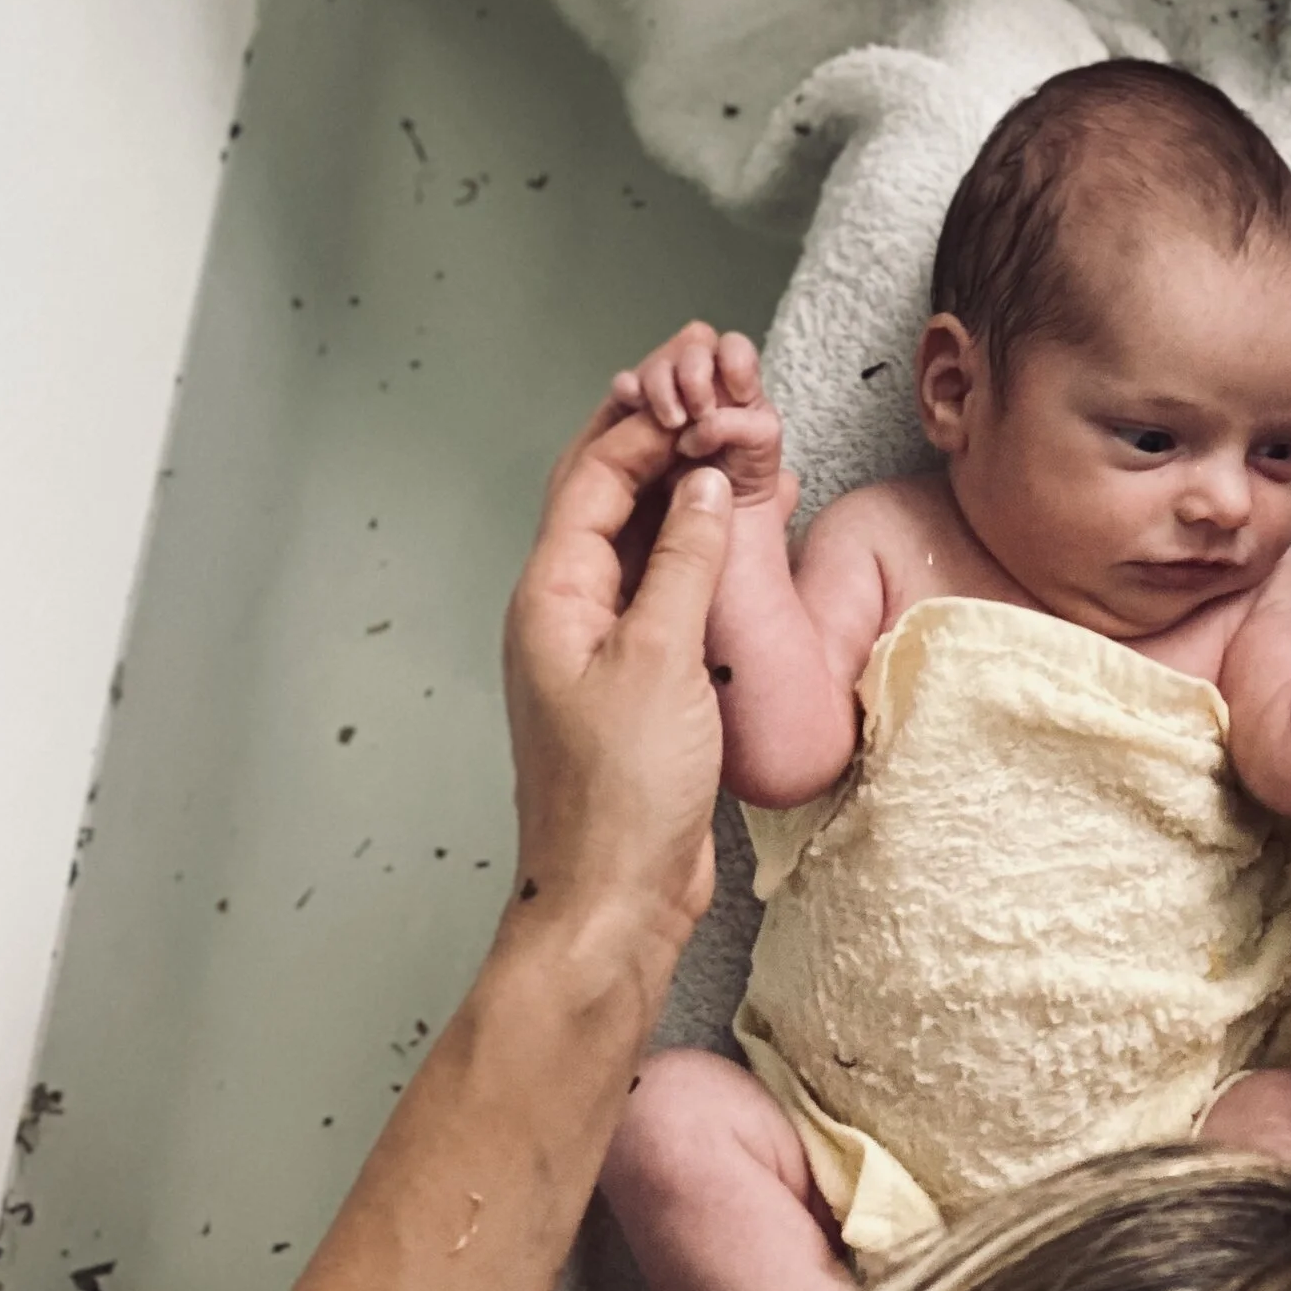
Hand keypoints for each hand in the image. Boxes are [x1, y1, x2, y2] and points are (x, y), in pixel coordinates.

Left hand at [500, 382, 735, 984]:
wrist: (615, 903)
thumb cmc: (621, 794)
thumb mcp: (661, 659)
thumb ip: (684, 560)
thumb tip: (703, 482)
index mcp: (551, 595)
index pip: (592, 475)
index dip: (645, 422)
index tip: (702, 388)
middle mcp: (567, 609)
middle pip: (605, 494)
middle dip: (654, 437)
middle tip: (710, 388)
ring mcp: (600, 644)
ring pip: (637, 536)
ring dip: (680, 487)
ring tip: (733, 440)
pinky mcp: (638, 677)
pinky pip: (663, 584)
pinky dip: (698, 545)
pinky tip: (739, 527)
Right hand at [619, 323, 794, 516]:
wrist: (702, 550)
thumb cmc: (738, 505)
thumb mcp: (760, 460)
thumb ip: (751, 427)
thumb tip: (711, 420)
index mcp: (736, 395)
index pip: (734, 351)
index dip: (734, 361)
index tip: (737, 394)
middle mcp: (700, 392)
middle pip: (691, 346)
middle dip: (695, 371)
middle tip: (698, 412)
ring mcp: (663, 405)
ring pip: (658, 365)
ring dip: (663, 383)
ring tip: (670, 419)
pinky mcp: (628, 424)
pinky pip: (624, 389)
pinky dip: (628, 387)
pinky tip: (632, 399)